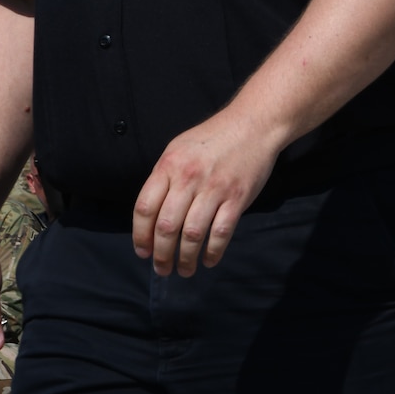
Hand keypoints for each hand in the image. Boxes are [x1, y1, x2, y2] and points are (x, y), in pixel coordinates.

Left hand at [132, 108, 283, 277]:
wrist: (254, 124)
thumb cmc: (213, 137)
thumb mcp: (179, 148)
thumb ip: (164, 177)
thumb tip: (151, 214)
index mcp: (169, 165)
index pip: (145, 207)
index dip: (140, 235)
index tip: (143, 252)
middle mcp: (189, 178)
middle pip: (166, 226)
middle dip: (161, 254)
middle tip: (162, 269)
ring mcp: (214, 188)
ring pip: (192, 234)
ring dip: (185, 258)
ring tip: (184, 270)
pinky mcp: (237, 197)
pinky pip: (221, 232)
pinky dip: (213, 252)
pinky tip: (209, 260)